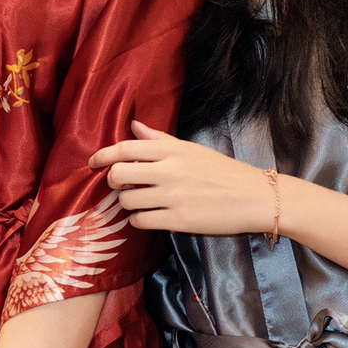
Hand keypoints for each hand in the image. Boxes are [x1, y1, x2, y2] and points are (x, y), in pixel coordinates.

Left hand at [90, 120, 275, 236]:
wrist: (254, 196)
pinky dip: (137, 220)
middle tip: (119, 186)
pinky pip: (140, 221)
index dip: (103, 156)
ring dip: (126, 203)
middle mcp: (168, 170)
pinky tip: (146, 217)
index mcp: (171, 150)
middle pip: (119, 174)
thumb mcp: (191, 149)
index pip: (125, 148)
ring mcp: (172, 196)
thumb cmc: (223, 171)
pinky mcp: (178, 220)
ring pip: (127, 200)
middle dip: (112, 181)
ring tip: (137, 203)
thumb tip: (134, 125)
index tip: (93, 163)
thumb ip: (160, 139)